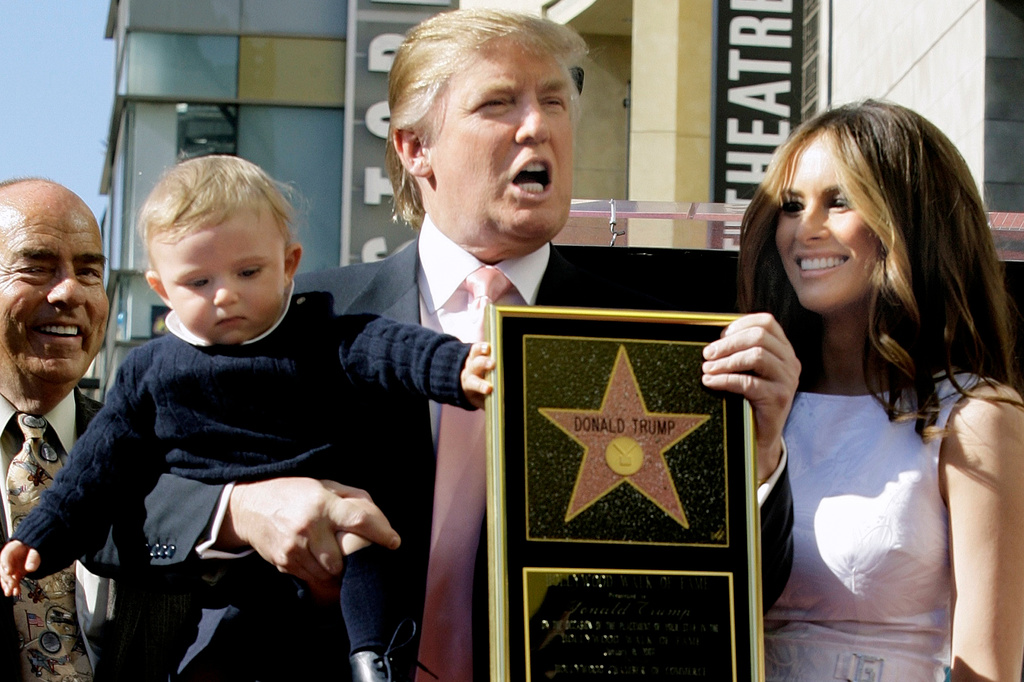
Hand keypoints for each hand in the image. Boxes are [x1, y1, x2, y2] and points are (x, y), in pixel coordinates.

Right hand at [0, 540, 39, 596]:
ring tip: (10, 593)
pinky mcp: (13, 573)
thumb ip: (33, 558)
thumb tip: (30, 568)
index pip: (6, 555)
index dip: (6, 564)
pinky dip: (12, 587)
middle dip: (7, 578)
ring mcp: (10, 566)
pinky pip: (11, 581)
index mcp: (12, 548)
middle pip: (3, 568)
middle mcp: (8, 558)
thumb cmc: (34, 548)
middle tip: (12, 584)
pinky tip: (15, 592)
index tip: (9, 572)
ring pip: (5, 576)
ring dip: (7, 585)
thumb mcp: (36, 550)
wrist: (34, 551)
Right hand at [221, 478, 399, 583]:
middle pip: (344, 558)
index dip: (382, 533)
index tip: (394, 542)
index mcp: (322, 503)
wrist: (251, 506)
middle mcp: (309, 526)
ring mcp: (294, 548)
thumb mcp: (325, 485)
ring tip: (342, 561)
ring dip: (339, 572)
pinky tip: (322, 563)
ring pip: (328, 574)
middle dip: (356, 561)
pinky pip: (312, 578)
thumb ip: (353, 498)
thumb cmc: (295, 493)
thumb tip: (379, 519)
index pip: (359, 520)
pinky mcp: (284, 562)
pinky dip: (322, 575)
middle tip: (361, 557)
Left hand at [462, 342, 494, 408]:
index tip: (489, 388)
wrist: (465, 381)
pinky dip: (482, 345)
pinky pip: (476, 347)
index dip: (482, 386)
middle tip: (492, 364)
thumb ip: (490, 402)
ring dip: (482, 351)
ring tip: (489, 350)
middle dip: (484, 364)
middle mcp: (471, 371)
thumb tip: (505, 405)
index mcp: (471, 384)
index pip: (476, 385)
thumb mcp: (482, 401)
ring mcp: (472, 360)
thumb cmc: (479, 394)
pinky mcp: (475, 352)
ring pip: (475, 354)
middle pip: (476, 366)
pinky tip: (489, 345)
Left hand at [700, 313, 799, 480]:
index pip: (766, 322)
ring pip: (756, 356)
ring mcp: (788, 380)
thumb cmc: (748, 400)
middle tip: (707, 354)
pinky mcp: (780, 398)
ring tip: (707, 369)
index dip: (740, 324)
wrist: (759, 438)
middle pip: (759, 336)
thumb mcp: (748, 372)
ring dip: (726, 360)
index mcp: (783, 350)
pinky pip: (749, 382)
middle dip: (728, 343)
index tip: (720, 335)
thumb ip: (739, 352)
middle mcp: (790, 362)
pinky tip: (711, 382)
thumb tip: (714, 340)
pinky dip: (725, 379)